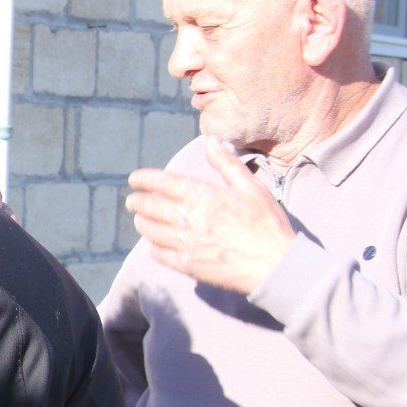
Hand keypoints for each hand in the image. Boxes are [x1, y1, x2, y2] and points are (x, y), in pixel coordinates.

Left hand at [125, 137, 295, 293]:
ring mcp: (185, 243)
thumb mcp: (251, 187)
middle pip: (149, 207)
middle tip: (132, 200)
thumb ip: (226, 164)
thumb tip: (211, 140)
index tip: (134, 179)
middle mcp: (188, 218)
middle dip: (137, 201)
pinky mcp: (187, 265)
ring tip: (140, 219)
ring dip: (142, 223)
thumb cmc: (266, 223)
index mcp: (202, 196)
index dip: (144, 179)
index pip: (162, 183)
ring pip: (150, 231)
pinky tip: (154, 243)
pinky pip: (158, 254)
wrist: (275, 264)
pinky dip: (152, 246)